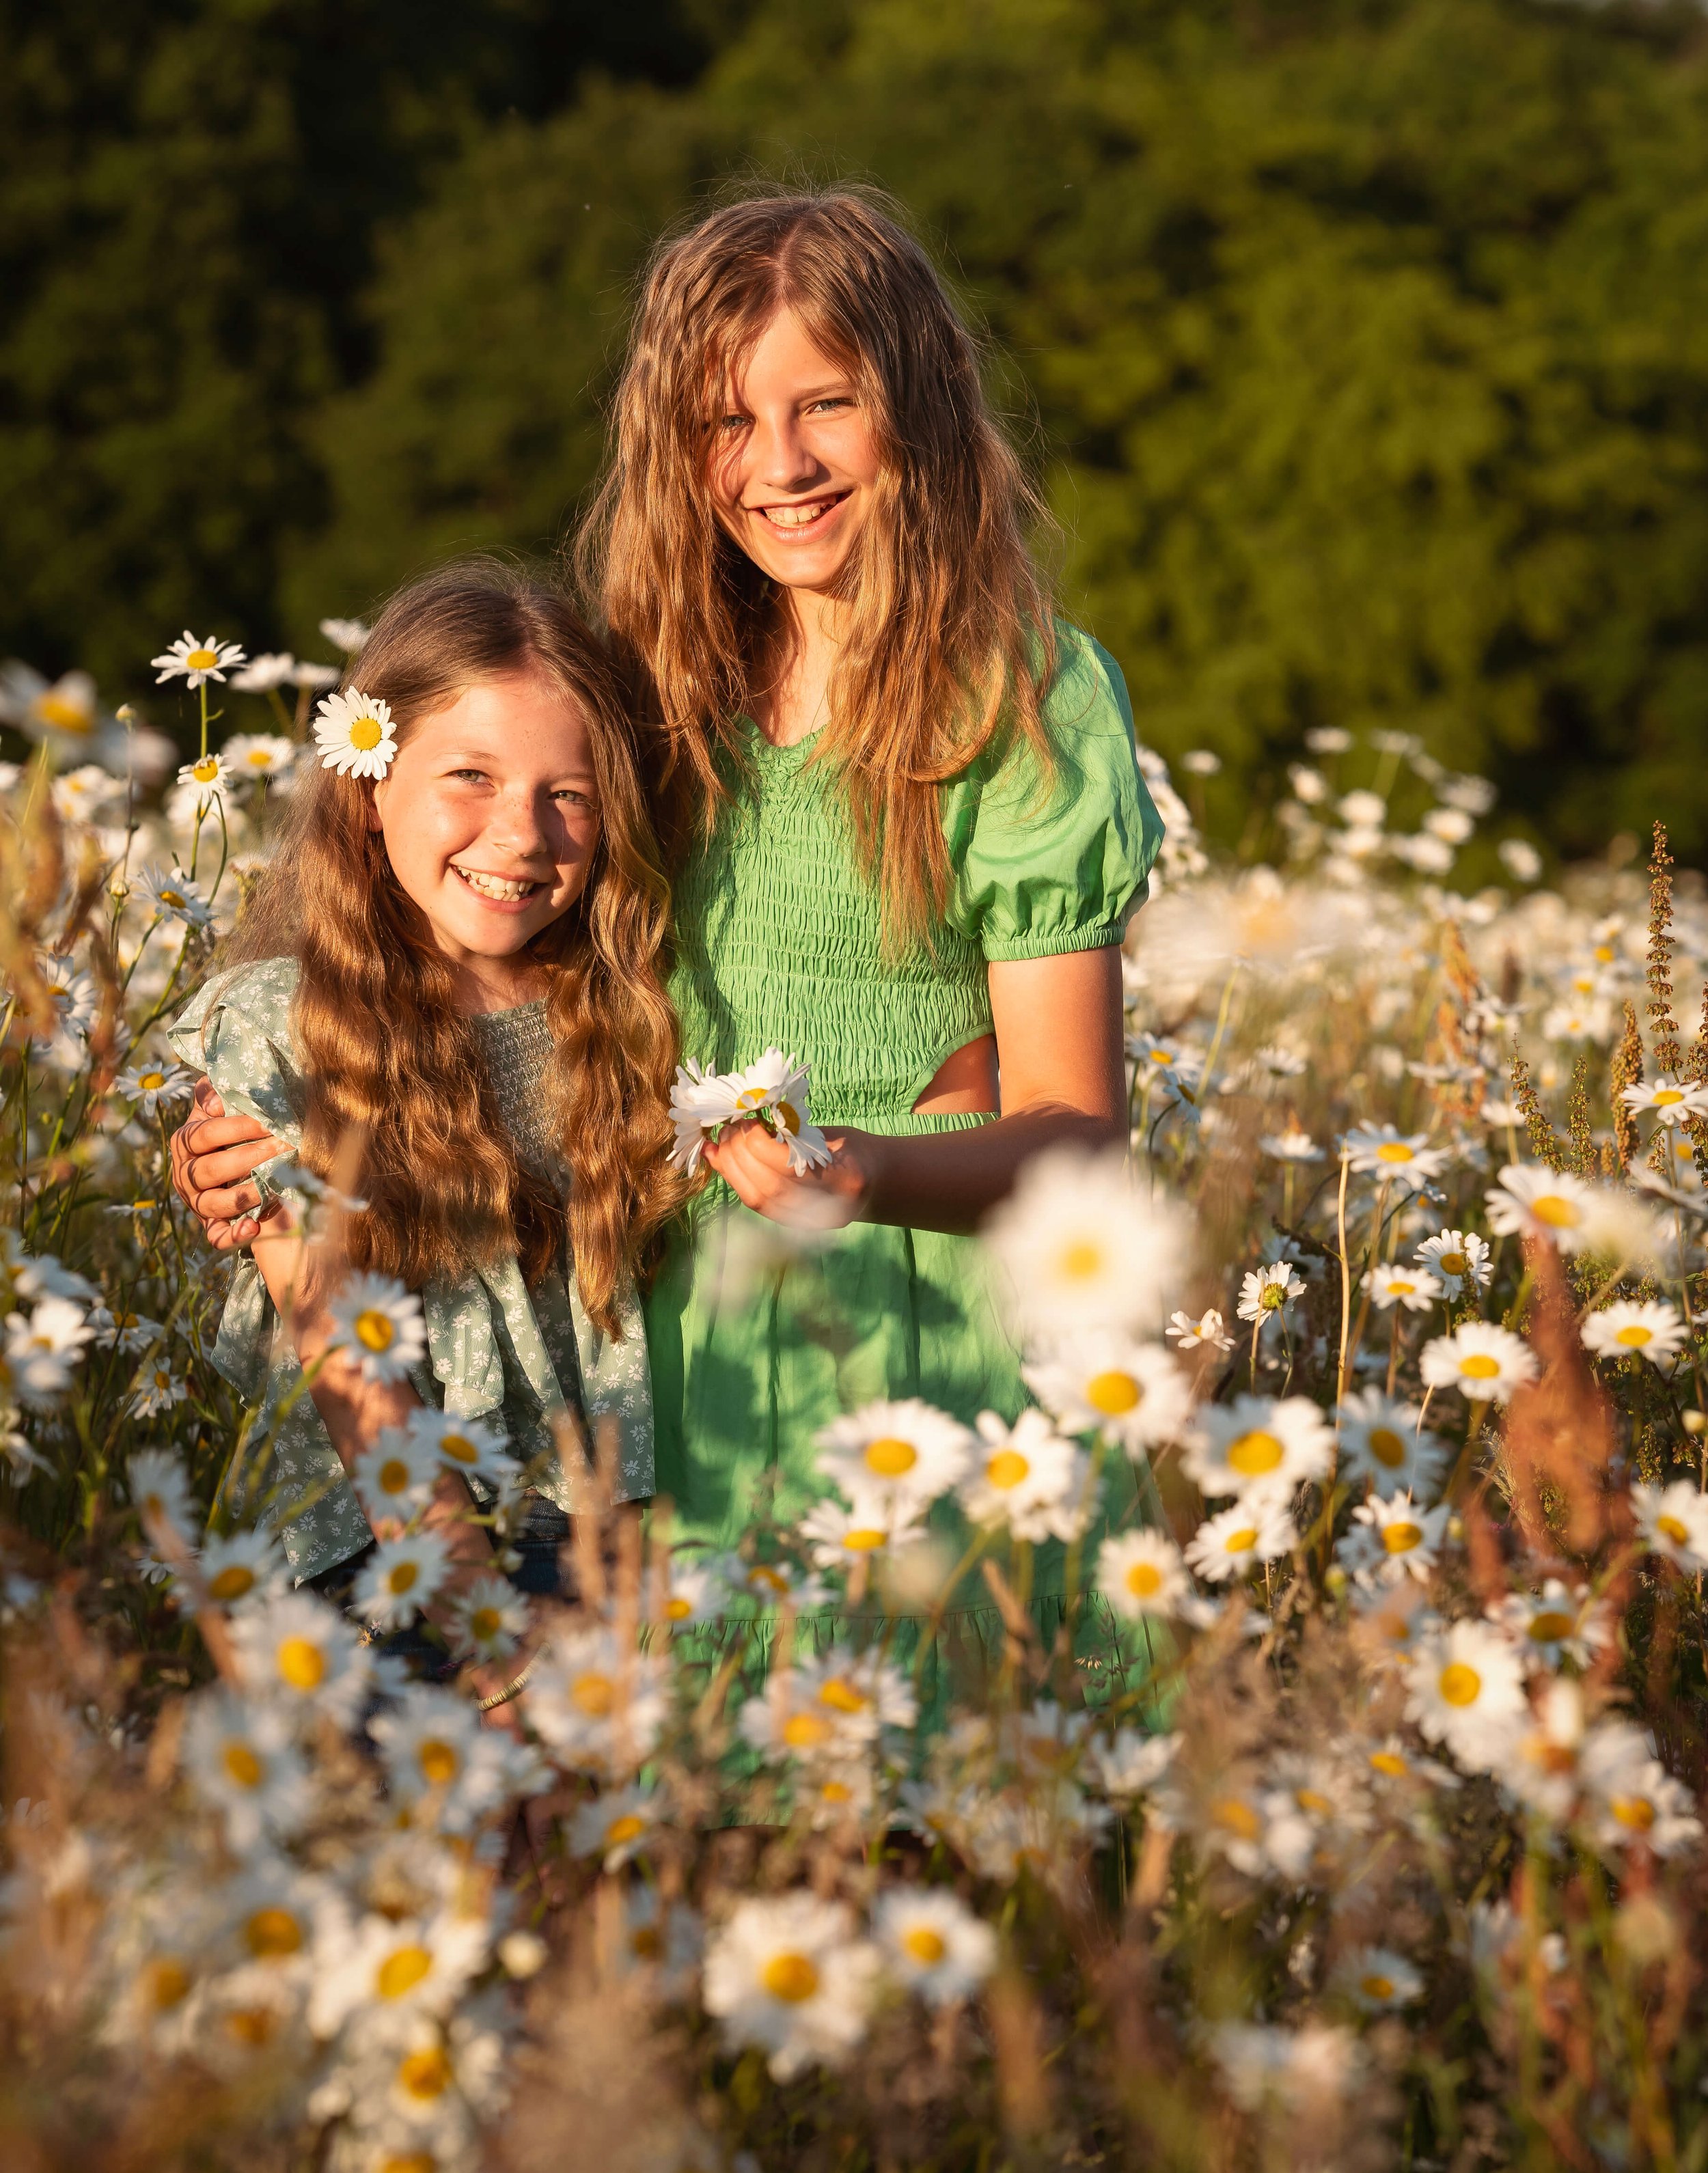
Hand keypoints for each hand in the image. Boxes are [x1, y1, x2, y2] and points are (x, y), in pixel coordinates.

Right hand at [170, 1077, 287, 1248]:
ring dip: (243, 1196)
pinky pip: (216, 1235)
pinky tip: (254, 1227)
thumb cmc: (229, 1127)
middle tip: (284, 1148)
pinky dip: (233, 1234)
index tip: (269, 1122)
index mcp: (185, 1141)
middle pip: (211, 1169)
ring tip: (273, 1186)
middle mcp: (185, 1173)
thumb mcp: (218, 1104)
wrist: (231, 1160)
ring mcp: (197, 1201)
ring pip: (212, 1203)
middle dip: (250, 1158)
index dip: (237, 1128)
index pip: (207, 1134)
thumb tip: (217, 1101)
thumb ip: (213, 1092)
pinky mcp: (210, 1223)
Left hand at [700, 1117, 878, 1229]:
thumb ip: (796, 1135)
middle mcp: (827, 1210)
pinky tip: (718, 1158)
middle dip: (740, 1155)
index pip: (789, 1169)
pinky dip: (731, 1178)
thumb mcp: (833, 1136)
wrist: (875, 1184)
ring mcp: (809, 1223)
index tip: (748, 1121)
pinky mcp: (791, 1223)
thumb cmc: (853, 1151)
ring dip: (730, 1167)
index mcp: (846, 1180)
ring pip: (756, 1200)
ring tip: (723, 1140)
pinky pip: (754, 1203)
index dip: (760, 1145)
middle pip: (769, 1188)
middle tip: (730, 1128)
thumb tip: (750, 1122)